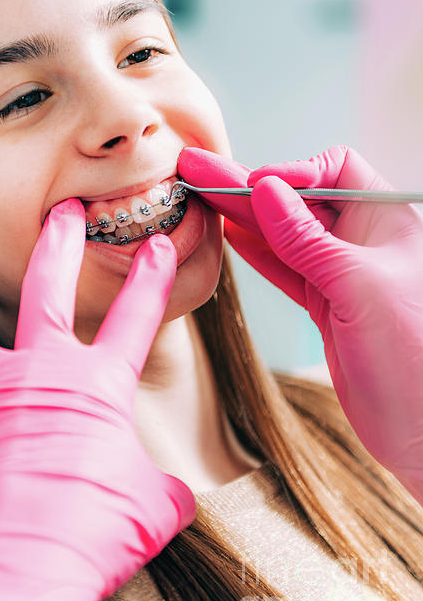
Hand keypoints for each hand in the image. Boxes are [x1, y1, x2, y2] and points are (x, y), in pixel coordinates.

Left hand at [0, 199, 195, 600]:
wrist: (21, 574)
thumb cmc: (92, 536)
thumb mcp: (150, 509)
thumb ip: (163, 489)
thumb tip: (177, 497)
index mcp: (97, 388)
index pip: (135, 321)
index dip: (151, 281)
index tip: (159, 246)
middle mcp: (39, 376)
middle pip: (48, 293)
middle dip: (59, 245)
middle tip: (63, 210)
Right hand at [178, 145, 422, 503]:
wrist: (421, 432)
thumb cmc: (413, 356)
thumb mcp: (356, 286)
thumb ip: (306, 238)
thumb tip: (266, 189)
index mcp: (386, 223)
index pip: (335, 170)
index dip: (292, 172)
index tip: (255, 184)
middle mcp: (363, 242)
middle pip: (299, 201)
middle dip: (250, 186)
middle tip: (199, 168)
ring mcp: (341, 274)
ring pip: (284, 234)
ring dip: (244, 216)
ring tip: (201, 195)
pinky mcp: (326, 305)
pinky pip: (284, 268)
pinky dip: (256, 252)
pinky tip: (228, 234)